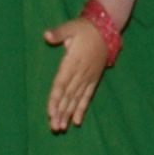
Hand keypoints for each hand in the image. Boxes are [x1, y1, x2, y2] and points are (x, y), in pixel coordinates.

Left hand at [43, 17, 110, 132]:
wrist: (106, 29)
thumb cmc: (85, 28)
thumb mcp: (72, 26)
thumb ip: (59, 33)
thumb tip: (47, 35)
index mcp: (72, 62)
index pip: (61, 84)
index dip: (55, 99)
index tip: (50, 112)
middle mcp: (80, 73)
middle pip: (68, 96)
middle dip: (60, 112)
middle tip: (54, 127)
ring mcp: (88, 78)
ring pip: (76, 99)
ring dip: (69, 114)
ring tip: (61, 128)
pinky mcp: (94, 79)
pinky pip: (87, 96)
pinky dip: (82, 109)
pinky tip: (77, 121)